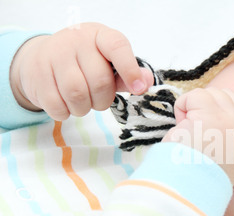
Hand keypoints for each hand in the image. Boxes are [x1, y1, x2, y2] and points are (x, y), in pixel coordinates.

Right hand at [10, 22, 153, 120]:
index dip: (130, 70)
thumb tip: (147, 82)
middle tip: (98, 99)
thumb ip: (128, 74)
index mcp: (100, 35)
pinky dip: (65, 113)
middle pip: (99, 81)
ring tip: (82, 102)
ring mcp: (53, 55)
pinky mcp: (37, 74)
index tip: (138, 89)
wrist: (42, 58)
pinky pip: (57, 105)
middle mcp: (76, 40)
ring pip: (77, 95)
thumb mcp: (108, 63)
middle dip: (103, 100)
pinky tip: (66, 104)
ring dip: (84, 108)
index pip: (118, 47)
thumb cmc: (84, 62)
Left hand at [163, 88, 233, 184]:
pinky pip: (193, 96)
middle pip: (228, 95)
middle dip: (209, 109)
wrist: (192, 188)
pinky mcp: (212, 113)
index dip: (225, 110)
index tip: (214, 132)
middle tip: (201, 137)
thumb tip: (226, 114)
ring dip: (195, 110)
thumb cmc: (204, 175)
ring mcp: (233, 117)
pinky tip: (184, 130)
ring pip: (210, 94)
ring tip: (193, 136)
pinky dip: (182, 108)